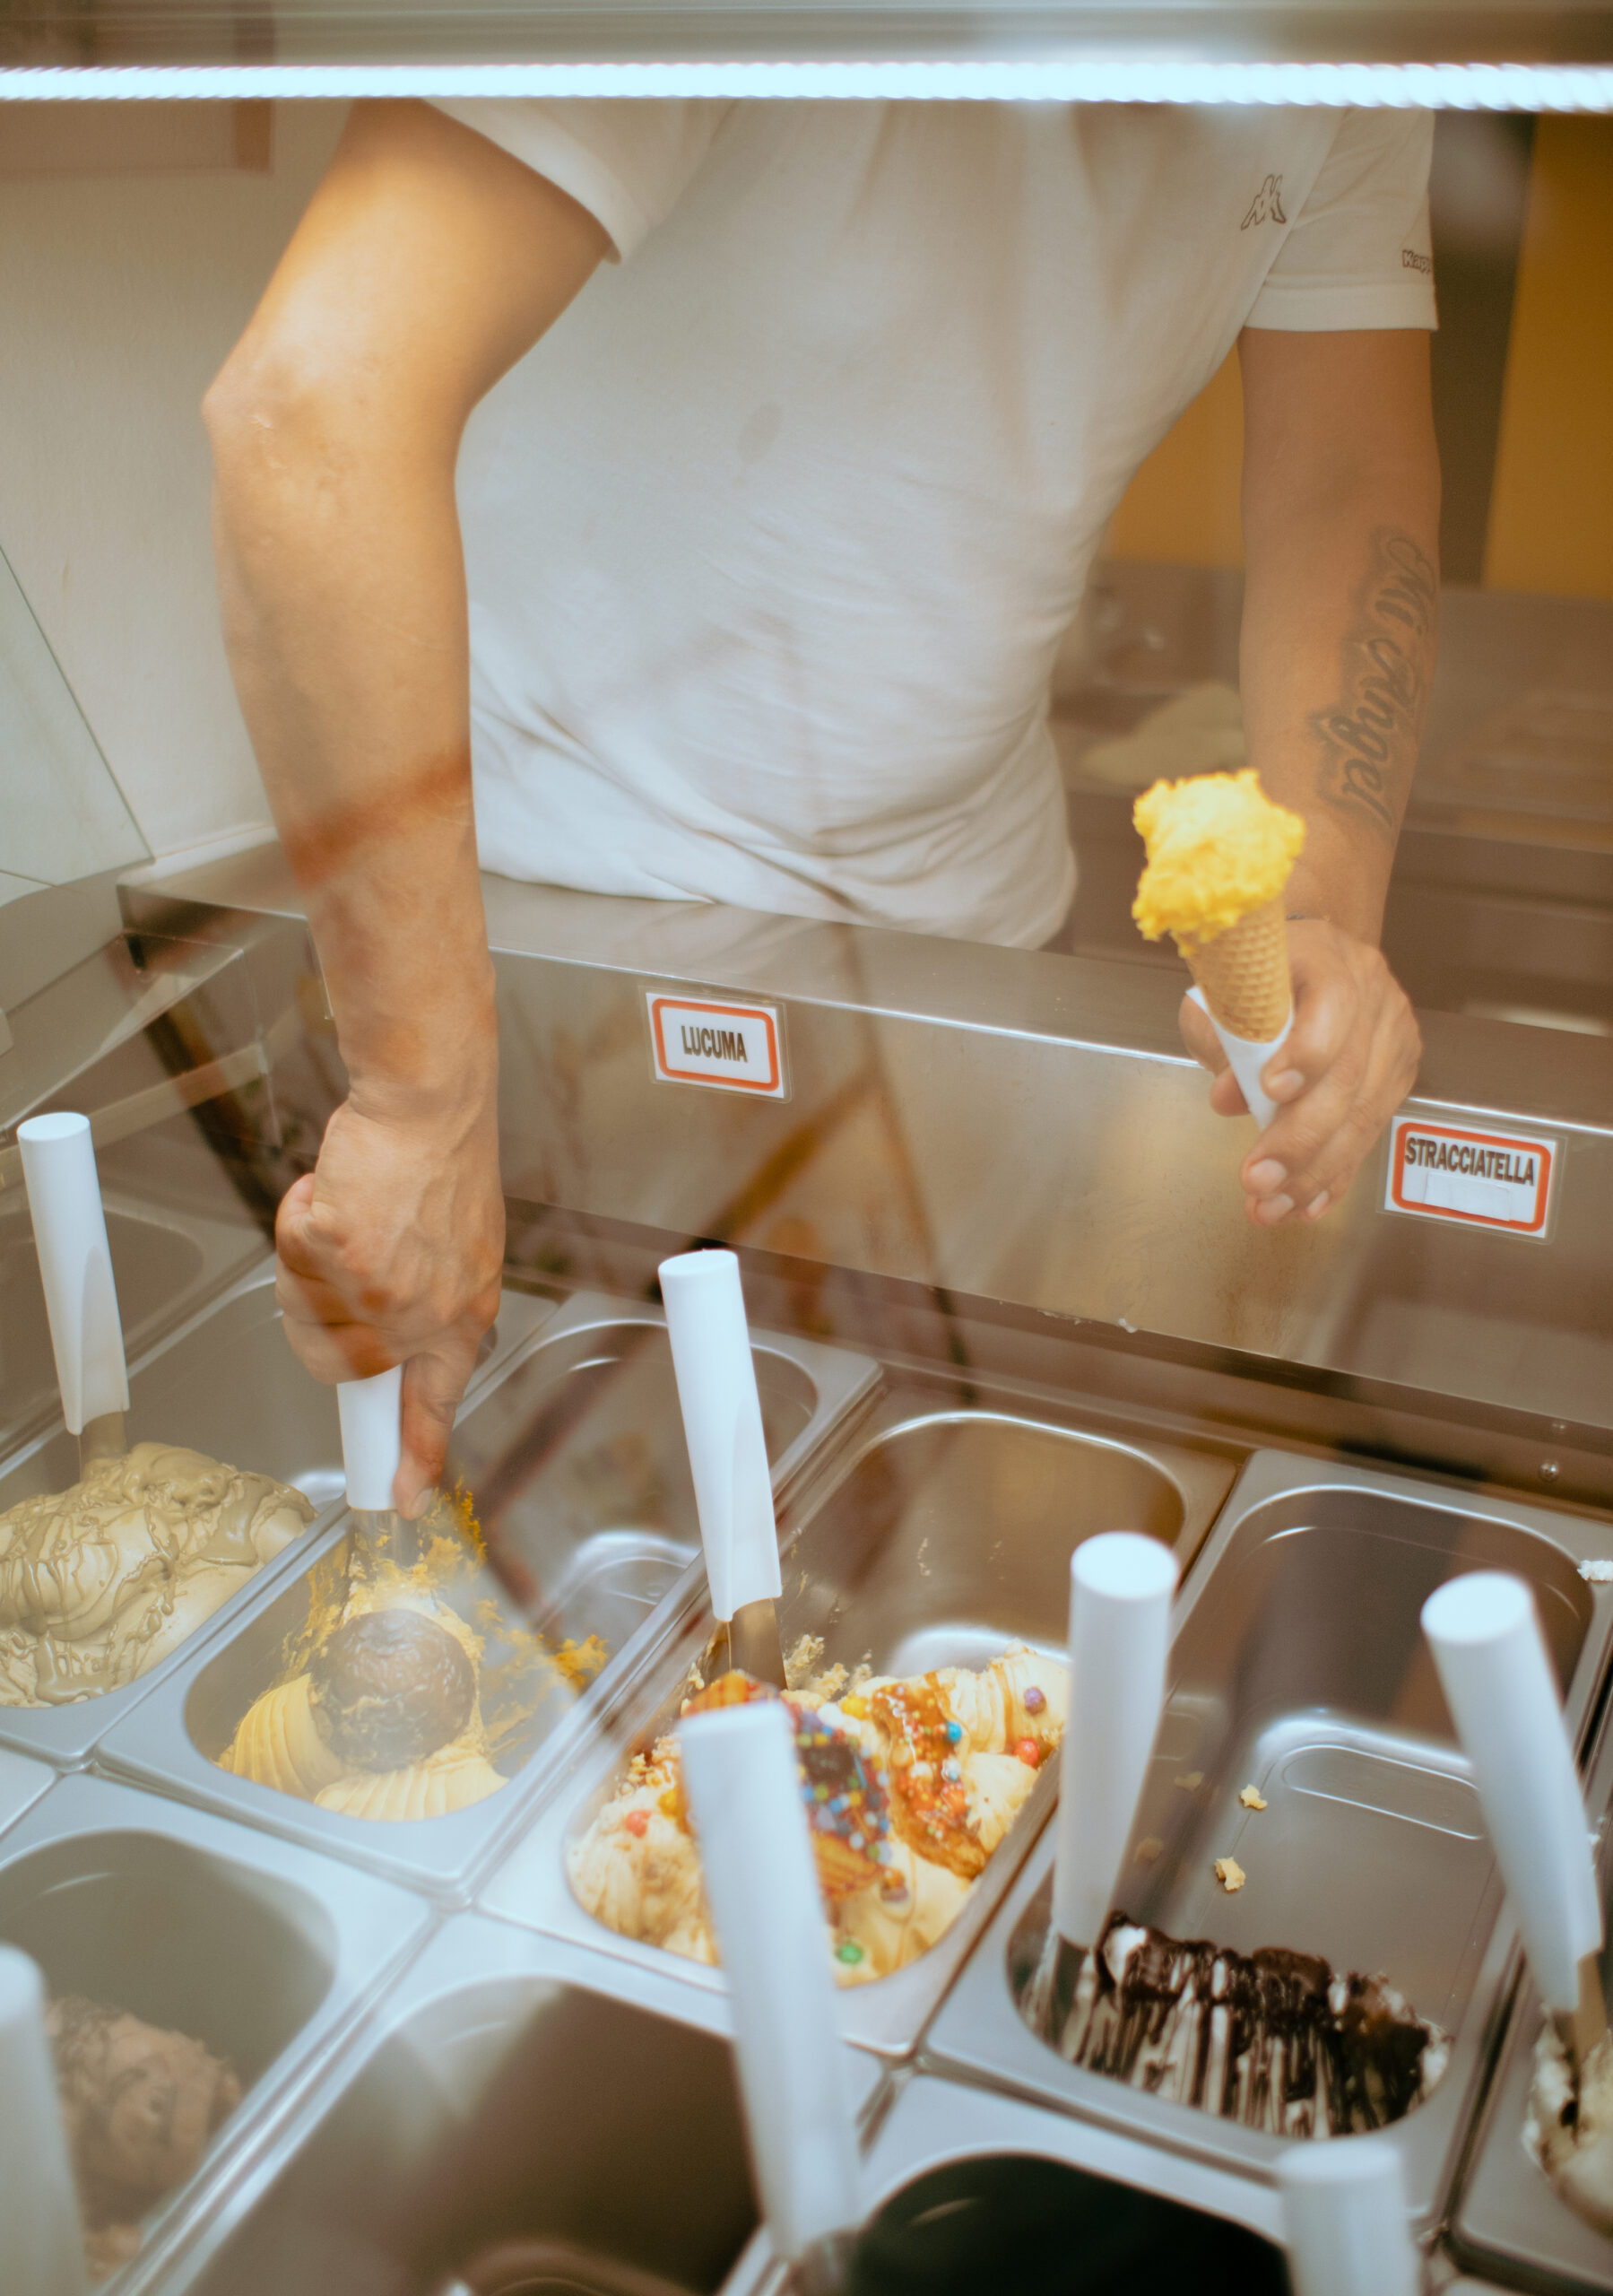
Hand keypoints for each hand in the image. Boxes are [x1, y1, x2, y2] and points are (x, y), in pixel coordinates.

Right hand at [275, 1086, 504, 1513]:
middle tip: (330, 1262)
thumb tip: (386, 1340)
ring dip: (306, 1259)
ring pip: (301, 1308)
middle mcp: (423, 1317)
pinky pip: (288, 1252)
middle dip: (315, 1316)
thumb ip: (427, 1303)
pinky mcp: (338, 1258)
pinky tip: (336, 1189)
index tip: (402, 1498)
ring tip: (346, 1210)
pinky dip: (299, 1214)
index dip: (415, 1456)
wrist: (431, 1106)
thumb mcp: (462, 1252)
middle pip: (335, 1361)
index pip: (436, 1405)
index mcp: (463, 1317)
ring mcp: (378, 1292)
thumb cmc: (443, 1164)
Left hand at [1178, 919, 1420, 1227]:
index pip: (1331, 1002)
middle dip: (1299, 1138)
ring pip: (1362, 1113)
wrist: (1304, 964)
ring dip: (1314, 1172)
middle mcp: (1371, 992)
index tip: (1269, 1090)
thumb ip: (1220, 1040)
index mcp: (1325, 956)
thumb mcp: (1222, 997)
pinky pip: (1369, 1131)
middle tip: (1258, 1179)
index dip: (1306, 1052)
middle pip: (1347, 1074)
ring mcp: (1393, 1033)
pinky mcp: (1400, 1072)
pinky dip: (1335, 1174)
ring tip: (1271, 1207)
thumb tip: (1229, 1098)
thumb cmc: (1255, 980)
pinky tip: (1307, 1205)